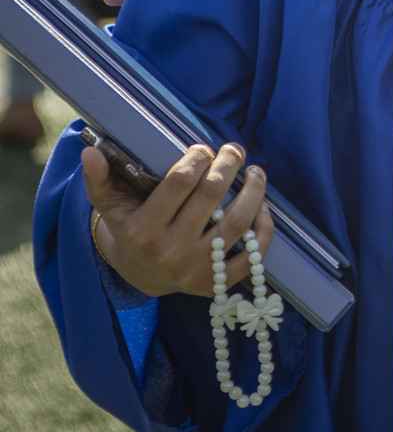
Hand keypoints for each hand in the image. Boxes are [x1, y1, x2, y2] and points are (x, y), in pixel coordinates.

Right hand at [81, 141, 273, 297]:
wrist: (141, 273)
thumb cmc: (130, 227)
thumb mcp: (110, 204)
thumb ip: (100, 178)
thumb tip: (90, 152)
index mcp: (143, 230)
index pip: (180, 182)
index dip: (198, 158)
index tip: (204, 148)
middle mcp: (169, 252)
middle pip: (212, 196)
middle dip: (228, 165)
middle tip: (235, 150)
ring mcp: (195, 269)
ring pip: (238, 223)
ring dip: (254, 191)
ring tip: (255, 172)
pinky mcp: (216, 283)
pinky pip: (253, 255)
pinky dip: (264, 228)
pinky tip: (262, 207)